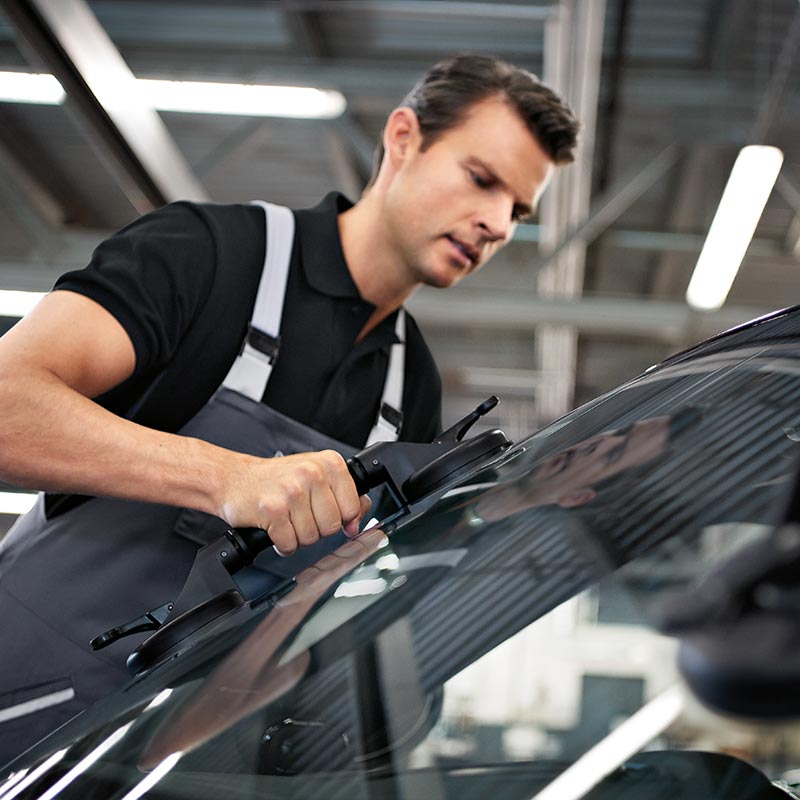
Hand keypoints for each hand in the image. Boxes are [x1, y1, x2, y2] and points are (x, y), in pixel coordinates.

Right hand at [218, 449, 370, 555]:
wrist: (234, 478)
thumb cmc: (276, 479)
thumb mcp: (316, 477)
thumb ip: (344, 497)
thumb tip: (357, 524)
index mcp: (329, 463)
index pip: (353, 507)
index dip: (339, 517)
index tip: (324, 512)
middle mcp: (312, 473)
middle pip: (332, 526)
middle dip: (316, 529)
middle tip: (300, 516)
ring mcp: (292, 491)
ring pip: (311, 538)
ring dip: (298, 537)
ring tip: (287, 520)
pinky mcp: (272, 509)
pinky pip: (289, 544)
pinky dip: (282, 544)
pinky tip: (275, 529)